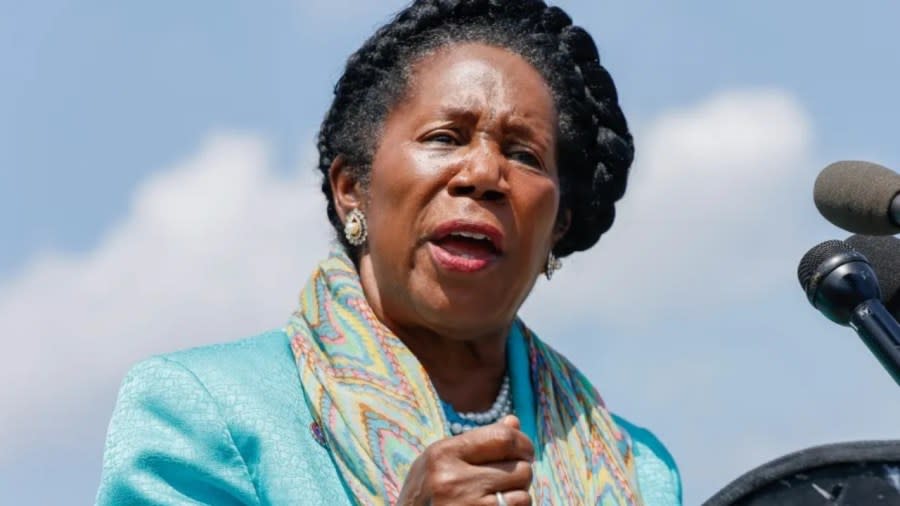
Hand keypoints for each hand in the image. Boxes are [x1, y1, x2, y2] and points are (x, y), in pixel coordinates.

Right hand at [396, 415, 533, 505]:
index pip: (502, 438)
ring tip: (500, 496)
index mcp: (443, 454)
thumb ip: (477, 441)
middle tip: (510, 478)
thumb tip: (514, 423)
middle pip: (518, 468)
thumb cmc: (424, 491)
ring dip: (519, 496)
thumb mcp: (440, 459)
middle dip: (522, 472)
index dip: (523, 443)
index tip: (525, 451)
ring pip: (522, 496)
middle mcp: (452, 481)